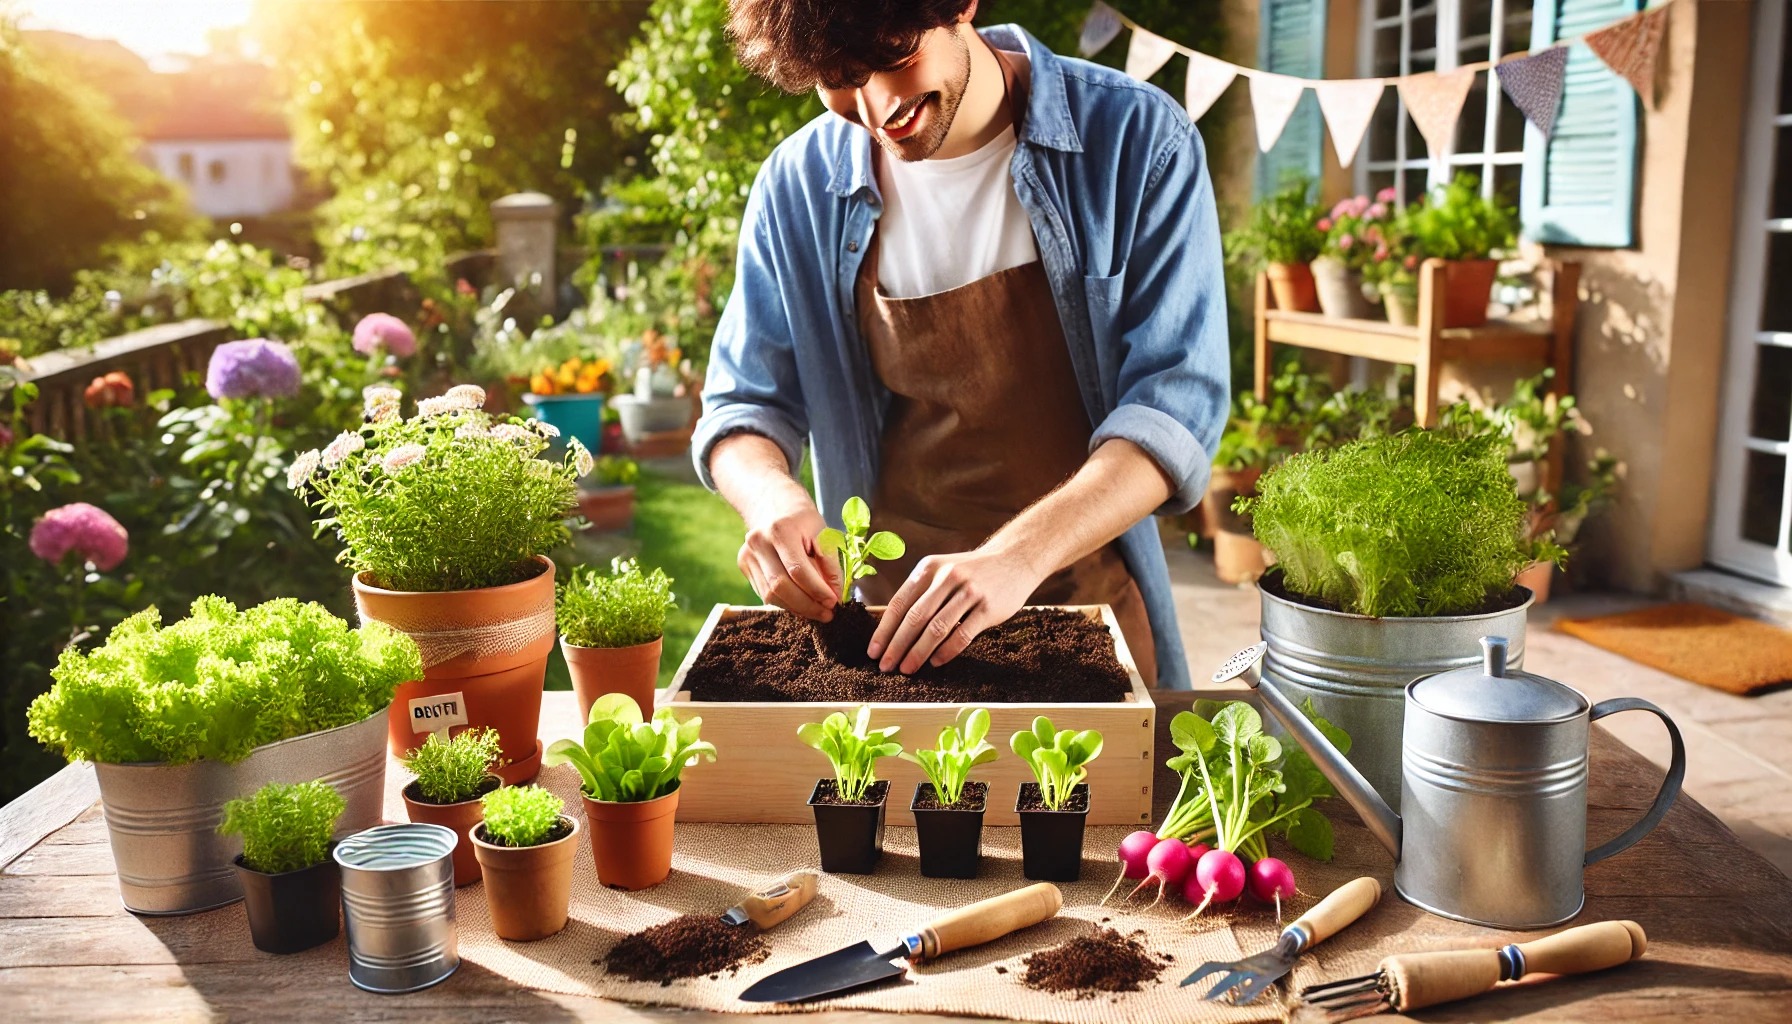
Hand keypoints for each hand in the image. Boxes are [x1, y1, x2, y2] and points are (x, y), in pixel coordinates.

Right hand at [737, 482, 842, 620]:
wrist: (774, 504)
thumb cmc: (804, 521)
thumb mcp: (824, 534)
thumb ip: (831, 565)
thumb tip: (836, 597)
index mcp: (780, 529)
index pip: (798, 569)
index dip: (817, 590)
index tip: (834, 602)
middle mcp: (758, 541)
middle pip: (781, 586)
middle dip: (807, 605)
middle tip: (827, 614)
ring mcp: (747, 554)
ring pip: (771, 594)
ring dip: (797, 608)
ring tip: (817, 611)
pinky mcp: (744, 565)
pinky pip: (764, 593)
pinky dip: (785, 603)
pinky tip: (801, 604)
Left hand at [867, 547, 1045, 673]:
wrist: (1014, 559)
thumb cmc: (971, 571)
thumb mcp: (942, 571)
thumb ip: (921, 593)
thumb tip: (893, 629)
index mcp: (929, 568)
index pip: (899, 603)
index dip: (884, 630)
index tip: (874, 652)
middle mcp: (947, 577)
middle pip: (915, 618)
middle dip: (897, 646)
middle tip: (886, 666)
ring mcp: (969, 592)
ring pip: (937, 628)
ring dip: (918, 652)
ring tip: (907, 669)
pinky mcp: (988, 607)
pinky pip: (963, 634)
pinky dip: (946, 651)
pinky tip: (936, 662)